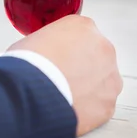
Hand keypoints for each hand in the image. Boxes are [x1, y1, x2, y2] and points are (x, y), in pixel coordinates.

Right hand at [8, 15, 122, 135]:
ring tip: (64, 97)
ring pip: (101, 83)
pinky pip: (99, 107)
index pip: (81, 35)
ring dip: (88, 89)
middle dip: (82, 68)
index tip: (58, 59)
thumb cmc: (27, 65)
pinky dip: (87, 110)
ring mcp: (110, 77)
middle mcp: (104, 48)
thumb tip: (45, 54)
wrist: (31, 93)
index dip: (67, 49)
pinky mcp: (108, 105)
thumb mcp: (32, 39)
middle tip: (61, 79)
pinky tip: (69, 110)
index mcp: (84, 27)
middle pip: (96, 57)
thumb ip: (49, 43)